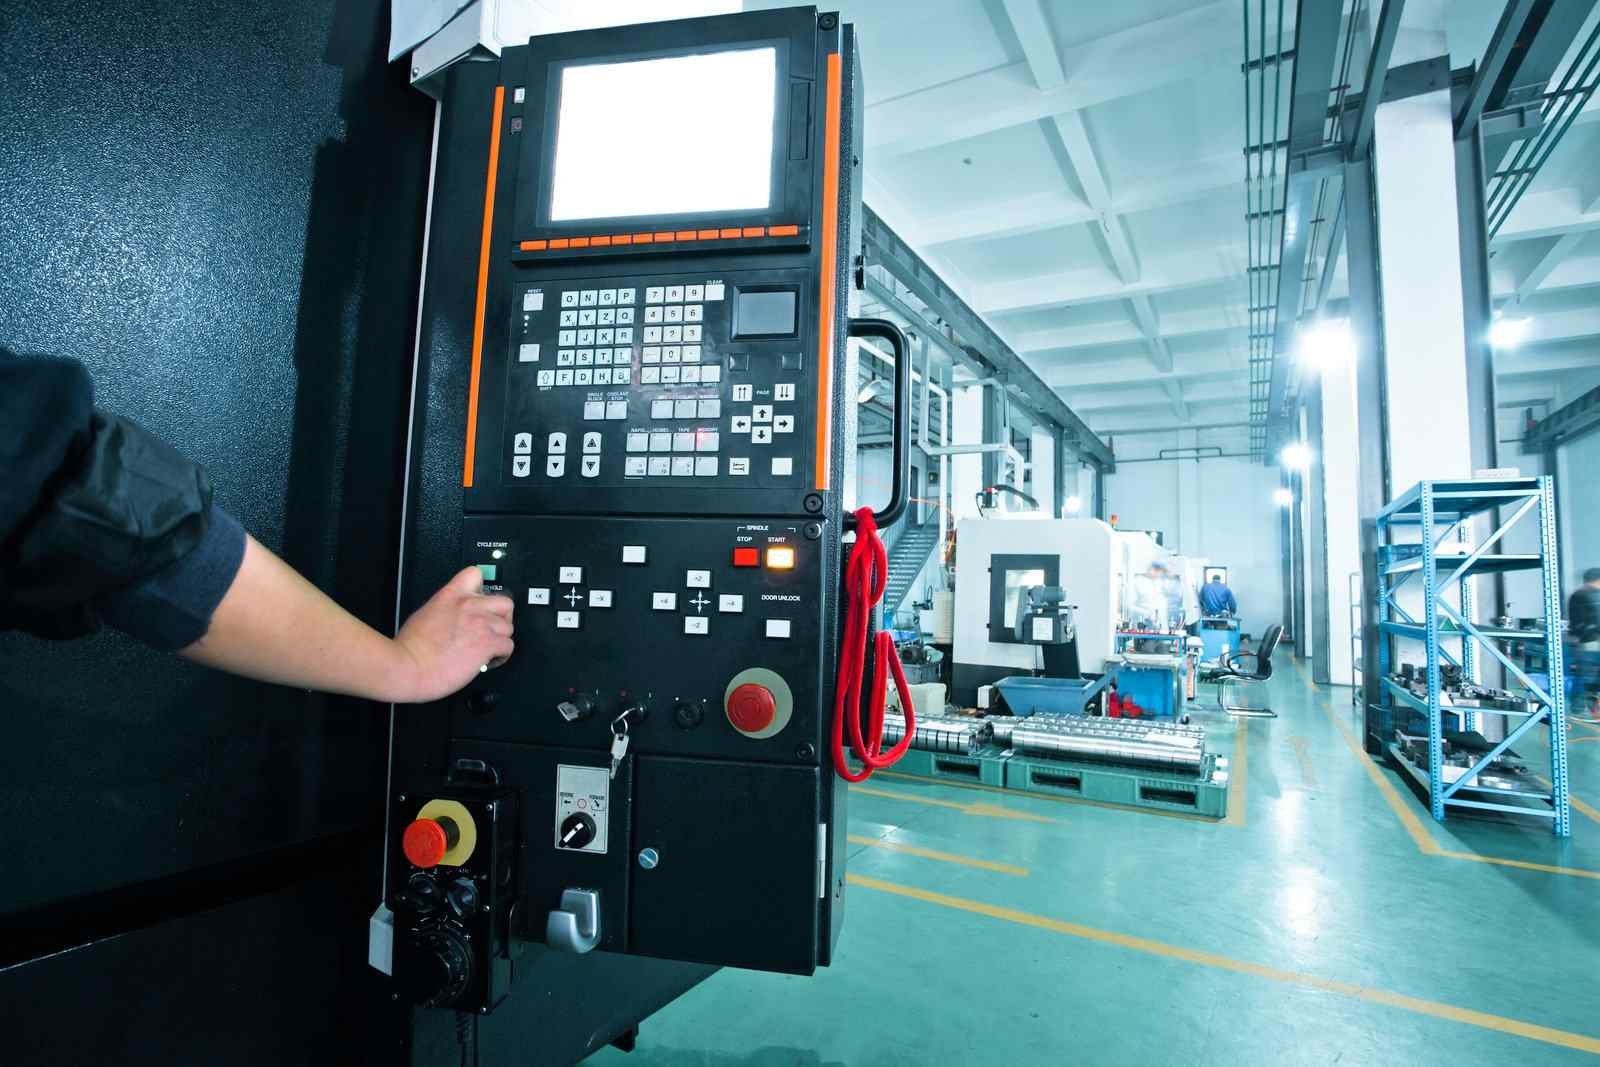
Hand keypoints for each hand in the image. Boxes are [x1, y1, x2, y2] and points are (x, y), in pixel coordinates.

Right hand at [391, 566, 515, 702]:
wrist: (408, 666)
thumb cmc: (410, 647)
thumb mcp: (425, 614)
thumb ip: (445, 610)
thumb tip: (453, 619)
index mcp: (450, 595)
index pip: (475, 574)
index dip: (482, 589)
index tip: (480, 603)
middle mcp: (469, 606)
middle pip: (505, 603)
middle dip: (501, 618)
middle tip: (491, 630)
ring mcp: (481, 623)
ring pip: (508, 627)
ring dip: (500, 639)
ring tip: (487, 649)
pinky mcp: (488, 643)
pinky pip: (508, 646)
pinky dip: (501, 655)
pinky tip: (488, 661)